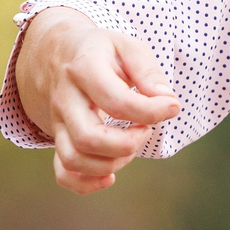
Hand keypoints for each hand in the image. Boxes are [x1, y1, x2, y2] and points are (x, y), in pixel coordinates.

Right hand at [12, 7, 180, 195]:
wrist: (58, 52)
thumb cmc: (102, 51)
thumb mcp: (127, 46)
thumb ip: (148, 71)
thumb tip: (167, 100)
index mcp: (84, 70)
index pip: (118, 102)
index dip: (152, 112)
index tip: (171, 106)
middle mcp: (65, 99)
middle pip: (89, 138)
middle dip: (128, 144)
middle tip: (145, 129)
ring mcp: (57, 122)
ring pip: (74, 160)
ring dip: (112, 163)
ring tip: (131, 143)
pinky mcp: (58, 138)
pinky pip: (63, 173)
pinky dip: (87, 183)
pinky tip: (111, 175)